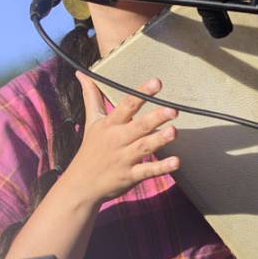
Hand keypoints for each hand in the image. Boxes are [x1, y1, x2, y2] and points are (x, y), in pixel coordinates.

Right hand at [71, 73, 179, 203]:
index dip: (142, 93)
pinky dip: (161, 168)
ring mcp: (124, 159)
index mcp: (110, 125)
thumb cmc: (90, 150)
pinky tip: (176, 162)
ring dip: (159, 140)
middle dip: (155, 118)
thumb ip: (91, 96)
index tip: (157, 82)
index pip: (127, 105)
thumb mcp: (91, 122)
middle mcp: (117, 140)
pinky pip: (147, 171)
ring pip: (144, 147)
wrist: (81, 184)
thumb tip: (82, 73)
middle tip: (172, 110)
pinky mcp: (130, 176)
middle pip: (138, 126)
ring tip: (174, 132)